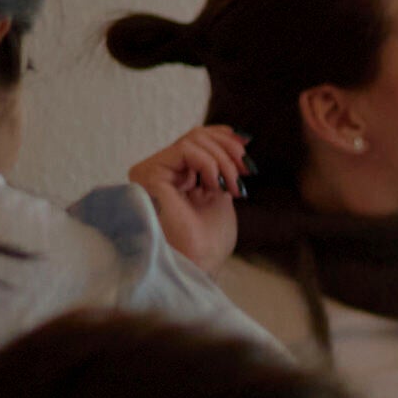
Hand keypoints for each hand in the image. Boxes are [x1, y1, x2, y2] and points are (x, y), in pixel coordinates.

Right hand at [127, 123, 249, 269]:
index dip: (224, 138)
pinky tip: (215, 185)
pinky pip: (186, 150)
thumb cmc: (209, 238)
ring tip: (232, 187)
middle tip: (246, 171)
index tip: (248, 154)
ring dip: (223, 161)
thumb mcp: (221, 191)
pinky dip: (209, 163)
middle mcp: (159, 170)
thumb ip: (221, 165)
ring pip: (193, 140)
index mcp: (175, 175)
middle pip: (196, 136)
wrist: (200, 262)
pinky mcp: (150, 174)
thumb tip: (237, 137)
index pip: (196, 140)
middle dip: (228, 149)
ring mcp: (151, 171)